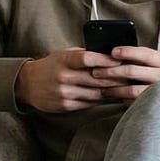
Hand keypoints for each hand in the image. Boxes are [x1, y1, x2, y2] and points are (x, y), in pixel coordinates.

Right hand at [15, 47, 131, 111]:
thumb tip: (111, 54)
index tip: (120, 60)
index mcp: (64, 60)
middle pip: (97, 78)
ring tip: (126, 87)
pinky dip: (102, 99)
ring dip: (113, 90)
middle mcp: (63, 77)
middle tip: (132, 76)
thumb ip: (85, 54)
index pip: (88, 58)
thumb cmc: (52, 66)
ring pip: (96, 93)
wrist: (27, 84)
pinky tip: (111, 96)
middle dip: (117, 78)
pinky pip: (90, 103)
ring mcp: (64, 92)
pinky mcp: (65, 105)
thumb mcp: (64, 54)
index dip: (106, 60)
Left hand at [95, 45, 159, 102]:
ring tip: (102, 88)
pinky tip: (116, 98)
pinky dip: (123, 100)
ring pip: (131, 90)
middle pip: (132, 71)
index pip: (144, 54)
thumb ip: (147, 58)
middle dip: (111, 71)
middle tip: (96, 72)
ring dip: (113, 89)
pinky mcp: (155, 105)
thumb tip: (117, 54)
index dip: (127, 52)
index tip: (112, 52)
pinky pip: (134, 102)